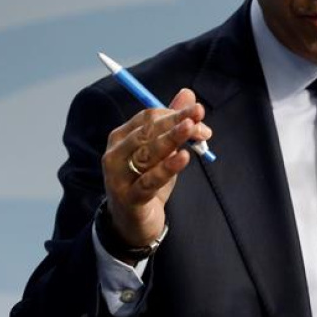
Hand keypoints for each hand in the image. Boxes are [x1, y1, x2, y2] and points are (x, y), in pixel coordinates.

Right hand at [101, 88, 211, 258]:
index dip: (175, 113)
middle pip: (148, 131)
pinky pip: (150, 180)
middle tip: (201, 122)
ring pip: (148, 153)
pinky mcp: (129, 197)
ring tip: (193, 128)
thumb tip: (188, 93)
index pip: (148, 117)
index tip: (200, 114)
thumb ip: (173, 122)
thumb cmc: (148, 181)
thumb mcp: (162, 151)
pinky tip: (184, 157)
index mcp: (122, 138)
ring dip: (172, 139)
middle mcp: (115, 154)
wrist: (133, 223)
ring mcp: (119, 177)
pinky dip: (168, 168)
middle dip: (177, 123)